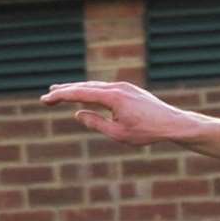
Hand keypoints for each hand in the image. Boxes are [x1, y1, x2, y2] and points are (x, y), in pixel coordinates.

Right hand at [41, 80, 198, 146]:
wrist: (174, 124)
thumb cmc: (148, 132)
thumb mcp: (118, 134)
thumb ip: (96, 123)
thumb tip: (77, 113)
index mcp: (112, 97)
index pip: (79, 93)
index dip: (60, 96)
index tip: (45, 100)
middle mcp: (117, 87)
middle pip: (85, 86)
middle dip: (65, 91)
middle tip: (48, 95)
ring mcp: (124, 87)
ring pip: (95, 86)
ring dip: (78, 89)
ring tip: (62, 92)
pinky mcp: (130, 90)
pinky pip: (106, 89)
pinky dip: (92, 91)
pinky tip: (86, 95)